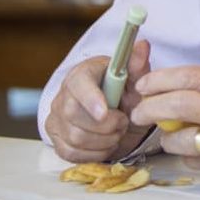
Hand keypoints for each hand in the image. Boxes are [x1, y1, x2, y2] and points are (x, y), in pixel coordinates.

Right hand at [44, 39, 152, 161]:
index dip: (90, 99)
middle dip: (106, 125)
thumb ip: (137, 65)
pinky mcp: (56, 140)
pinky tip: (106, 143)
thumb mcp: (135, 80)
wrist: (116, 115)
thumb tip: (142, 45)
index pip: (78, 84)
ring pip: (75, 138)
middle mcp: (63, 96)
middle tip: (123, 121)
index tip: (105, 112)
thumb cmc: (123, 93)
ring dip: (105, 140)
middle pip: (74, 115)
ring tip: (117, 131)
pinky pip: (71, 154)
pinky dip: (95, 153)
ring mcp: (56, 119)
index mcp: (81, 75)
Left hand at [131, 67, 199, 187]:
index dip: (158, 80)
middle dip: (149, 109)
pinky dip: (191, 157)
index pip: (186, 76)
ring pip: (180, 138)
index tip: (144, 85)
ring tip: (173, 138)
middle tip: (140, 113)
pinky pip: (197, 160)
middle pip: (175, 104)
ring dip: (169, 140)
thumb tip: (177, 92)